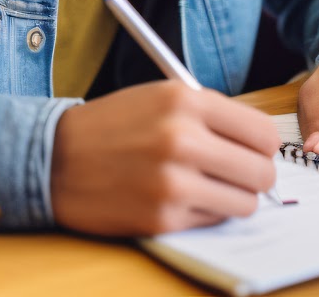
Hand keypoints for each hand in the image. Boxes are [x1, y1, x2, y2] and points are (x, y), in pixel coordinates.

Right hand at [50, 81, 280, 236]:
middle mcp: (183, 139)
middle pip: (261, 171)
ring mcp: (173, 182)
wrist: (56, 158)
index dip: (262, 146)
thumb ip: (212, 116)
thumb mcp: (162, 97)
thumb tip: (262, 146)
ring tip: (207, 188)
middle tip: (236, 175)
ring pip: (245, 203)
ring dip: (232, 199)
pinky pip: (213, 221)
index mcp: (186, 101)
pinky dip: (204, 213)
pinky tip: (179, 199)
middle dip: (254, 176)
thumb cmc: (114, 126)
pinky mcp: (163, 217)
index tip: (252, 151)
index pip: (263, 132)